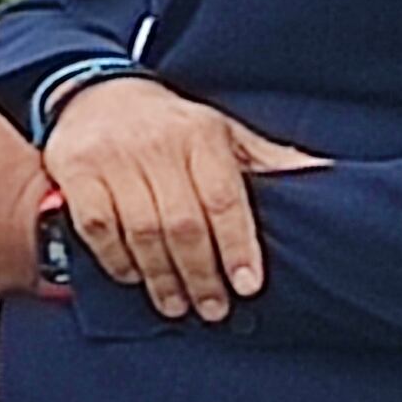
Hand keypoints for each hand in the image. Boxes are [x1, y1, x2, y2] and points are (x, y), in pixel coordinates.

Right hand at [39, 75, 328, 323]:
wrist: (94, 92)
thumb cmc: (170, 125)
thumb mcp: (224, 132)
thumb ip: (270, 160)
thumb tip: (327, 175)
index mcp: (200, 134)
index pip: (223, 198)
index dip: (237, 246)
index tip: (246, 284)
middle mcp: (155, 144)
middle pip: (182, 223)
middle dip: (201, 274)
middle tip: (213, 308)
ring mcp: (111, 158)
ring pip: (141, 231)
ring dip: (161, 277)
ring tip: (177, 304)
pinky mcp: (75, 172)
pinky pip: (98, 229)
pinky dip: (117, 260)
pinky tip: (134, 276)